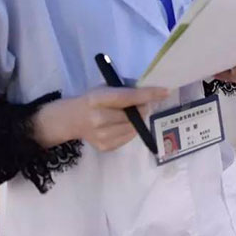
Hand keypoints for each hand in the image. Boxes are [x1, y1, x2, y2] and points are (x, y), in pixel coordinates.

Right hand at [33, 86, 168, 151]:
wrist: (71, 119)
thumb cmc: (93, 100)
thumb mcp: (104, 89)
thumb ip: (123, 91)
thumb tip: (150, 94)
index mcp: (97, 99)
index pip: (127, 97)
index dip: (147, 95)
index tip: (165, 91)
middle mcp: (98, 119)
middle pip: (132, 116)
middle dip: (144, 108)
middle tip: (145, 104)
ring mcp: (101, 136)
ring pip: (133, 128)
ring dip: (138, 120)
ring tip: (132, 114)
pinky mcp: (105, 147)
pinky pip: (128, 138)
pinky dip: (131, 130)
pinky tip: (122, 125)